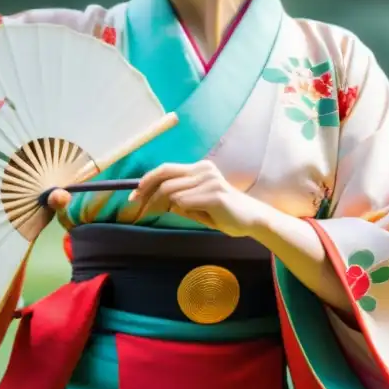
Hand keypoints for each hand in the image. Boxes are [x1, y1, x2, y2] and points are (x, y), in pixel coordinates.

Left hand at [129, 160, 267, 236]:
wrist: (253, 220)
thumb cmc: (225, 213)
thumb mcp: (197, 204)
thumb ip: (179, 199)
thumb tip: (155, 200)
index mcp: (199, 168)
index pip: (166, 169)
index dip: (147, 180)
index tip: (134, 194)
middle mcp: (204, 170)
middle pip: (165, 178)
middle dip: (146, 193)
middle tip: (136, 207)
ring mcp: (210, 180)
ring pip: (173, 192)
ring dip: (163, 206)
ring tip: (163, 216)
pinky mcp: (215, 194)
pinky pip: (185, 202)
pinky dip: (181, 209)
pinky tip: (192, 215)